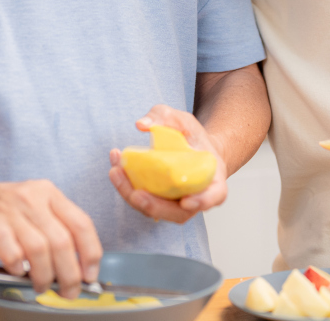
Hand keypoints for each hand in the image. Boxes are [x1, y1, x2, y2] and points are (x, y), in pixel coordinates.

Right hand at [0, 177, 102, 297]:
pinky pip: (12, 254)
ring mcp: (11, 212)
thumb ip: (54, 228)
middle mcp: (33, 199)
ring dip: (45, 276)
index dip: (91, 253)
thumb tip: (78, 266)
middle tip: (69, 291)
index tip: (90, 274)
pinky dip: (18, 268)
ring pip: (40, 250)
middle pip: (62, 242)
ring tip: (42, 286)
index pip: (81, 223)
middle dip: (70, 274)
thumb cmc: (1, 209)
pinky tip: (17, 271)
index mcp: (50, 193)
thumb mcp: (34, 206)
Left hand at [108, 104, 228, 223]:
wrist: (193, 147)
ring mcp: (175, 204)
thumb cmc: (193, 136)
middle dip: (155, 205)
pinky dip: (127, 187)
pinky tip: (115, 166)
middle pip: (178, 212)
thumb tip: (142, 124)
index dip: (201, 201)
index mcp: (213, 180)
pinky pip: (142, 201)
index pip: (213, 196)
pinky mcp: (157, 202)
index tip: (186, 201)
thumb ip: (164, 116)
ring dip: (132, 195)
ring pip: (155, 210)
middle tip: (136, 193)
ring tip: (116, 170)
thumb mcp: (183, 119)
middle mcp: (196, 198)